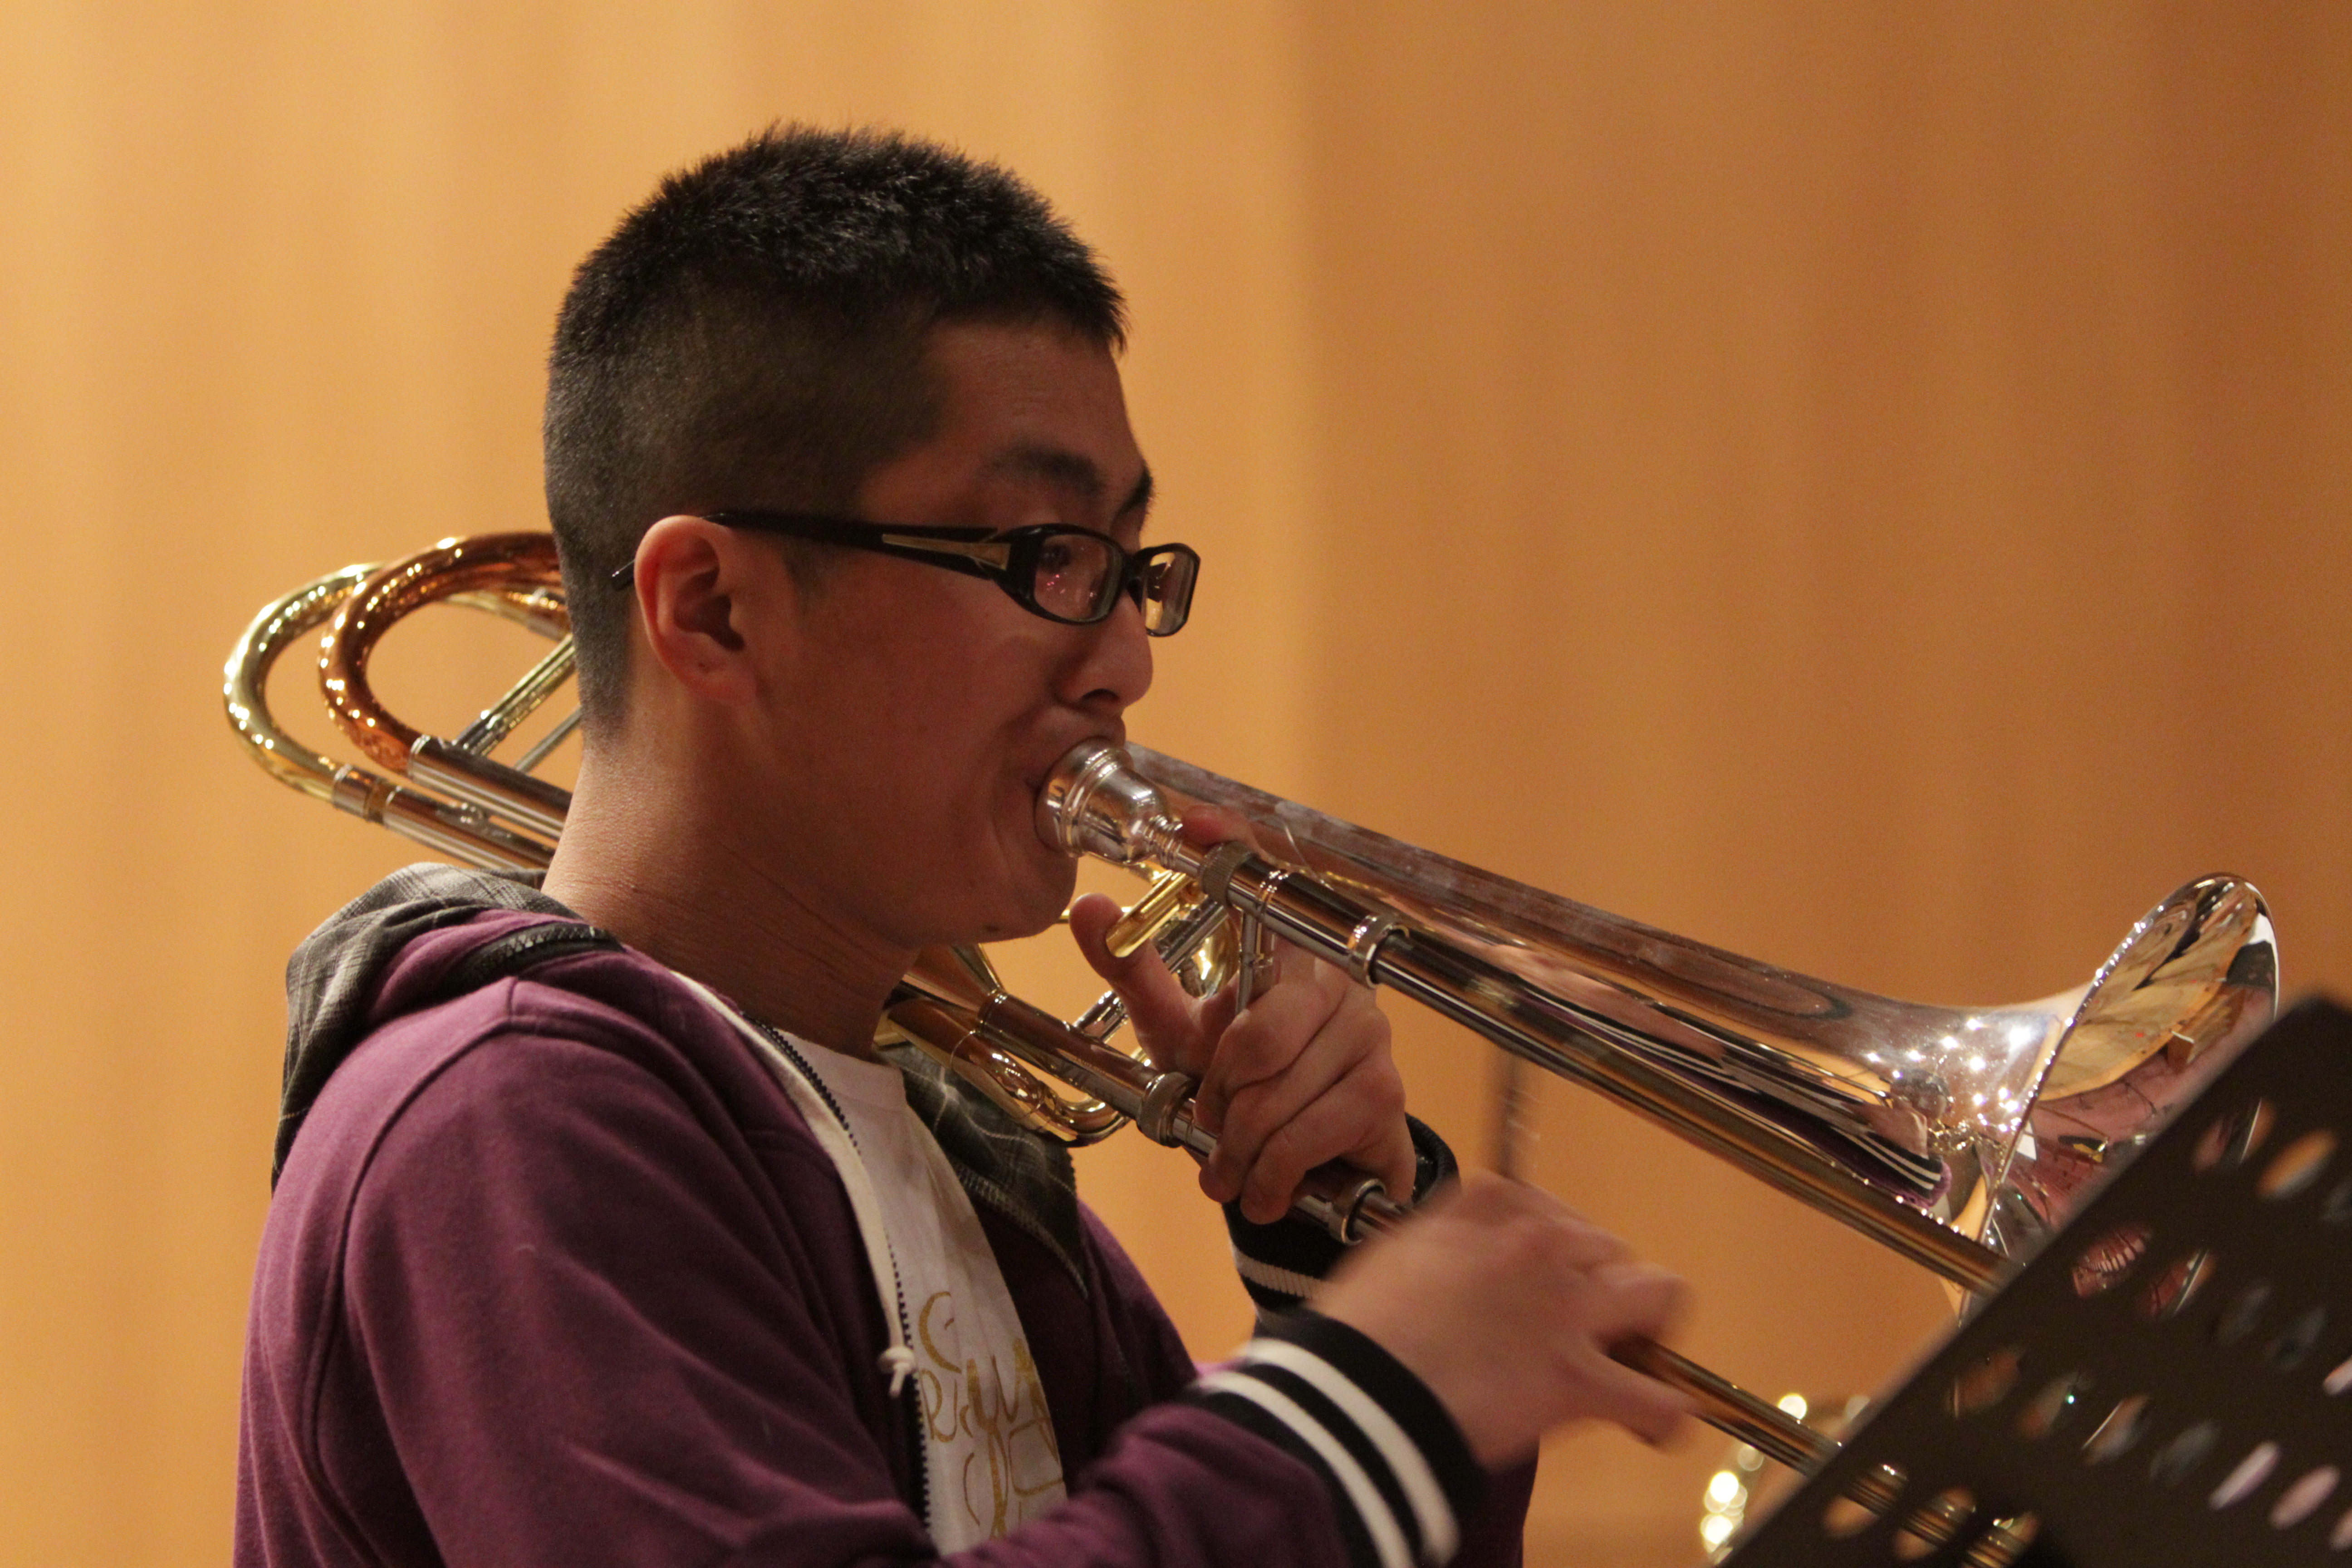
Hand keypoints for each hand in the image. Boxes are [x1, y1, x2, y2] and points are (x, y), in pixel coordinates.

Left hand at [1068, 804, 1414, 1222]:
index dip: (1236, 845)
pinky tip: (1266, 1187)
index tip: (1194, 823)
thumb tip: (1090, 908)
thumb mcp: (1180, 1032)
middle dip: (1218, 1096)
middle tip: (1211, 1121)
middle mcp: (1336, 984)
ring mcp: (1368, 1036)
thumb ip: (1137, 974)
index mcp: (1287, 955)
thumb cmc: (1247, 1087)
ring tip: (1235, 1165)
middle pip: (1255, 1039)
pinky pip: (1304, 1134)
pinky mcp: (1385, 1094)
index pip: (1269, 882)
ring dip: (1238, 1148)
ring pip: (1273, 1095)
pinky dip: (1270, 1174)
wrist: (1314, 1172)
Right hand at [1314, 1173, 1688, 1464]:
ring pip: (1660, 1295)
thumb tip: (1449, 1268)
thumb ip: (1437, 1245)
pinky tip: (1649, 1427)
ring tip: (1635, 1354)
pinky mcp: (1578, 1381)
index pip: (1543, 1209)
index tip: (1537, 1269)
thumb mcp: (1394, 1256)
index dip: (1548, 1243)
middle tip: (1576, 1319)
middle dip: (1597, 1281)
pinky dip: (1659, 1415)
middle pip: (1606, 1247)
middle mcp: (1540, 1247)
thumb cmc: (1360, 1332)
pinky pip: (1656, 1398)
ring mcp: (1566, 1312)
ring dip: (1652, 1324)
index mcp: (1488, 1212)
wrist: (1361, 1391)